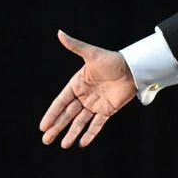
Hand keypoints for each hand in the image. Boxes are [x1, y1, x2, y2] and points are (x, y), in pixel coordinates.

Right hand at [40, 30, 136, 147]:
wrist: (134, 68)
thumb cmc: (113, 60)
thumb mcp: (92, 54)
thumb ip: (75, 46)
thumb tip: (60, 32)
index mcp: (77, 83)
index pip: (61, 101)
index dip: (52, 114)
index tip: (43, 126)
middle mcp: (85, 95)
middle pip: (68, 114)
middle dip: (57, 127)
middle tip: (46, 140)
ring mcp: (96, 104)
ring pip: (80, 122)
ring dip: (71, 133)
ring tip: (63, 145)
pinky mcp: (108, 110)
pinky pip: (97, 124)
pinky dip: (90, 134)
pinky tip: (82, 143)